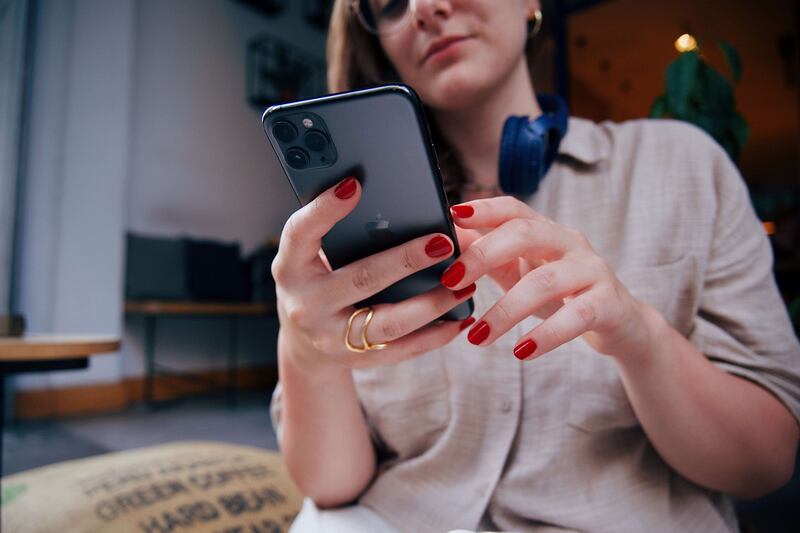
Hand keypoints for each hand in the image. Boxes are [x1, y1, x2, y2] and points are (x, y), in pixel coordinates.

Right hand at [272, 177, 474, 376]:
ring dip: (432, 303)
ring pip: (389, 322)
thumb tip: (394, 205)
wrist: (303, 346)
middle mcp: (305, 304)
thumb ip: (338, 233)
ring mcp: (330, 337)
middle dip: (406, 260)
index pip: (301, 233)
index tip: (355, 184)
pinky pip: (401, 350)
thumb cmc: (316, 282)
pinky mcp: (355, 360)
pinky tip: (460, 319)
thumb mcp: (310, 257)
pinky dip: (434, 336)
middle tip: (444, 242)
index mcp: (290, 267)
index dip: (325, 209)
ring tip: (465, 285)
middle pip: (361, 278)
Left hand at [445, 196, 655, 361]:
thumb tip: (447, 240)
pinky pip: (575, 317)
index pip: (515, 208)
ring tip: (478, 337)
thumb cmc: (564, 296)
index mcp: (547, 231)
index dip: (484, 209)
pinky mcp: (609, 304)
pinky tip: (521, 352)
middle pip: (526, 233)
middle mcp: (571, 243)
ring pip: (545, 281)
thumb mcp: (522, 273)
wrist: (622, 326)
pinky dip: (545, 336)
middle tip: (451, 280)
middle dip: (484, 254)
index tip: (451, 215)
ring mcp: (592, 271)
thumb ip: (488, 258)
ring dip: (506, 310)